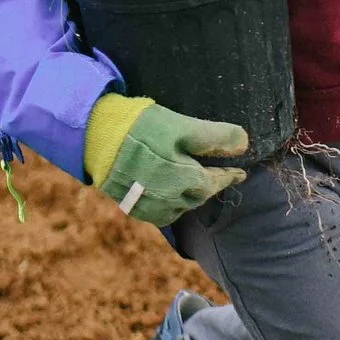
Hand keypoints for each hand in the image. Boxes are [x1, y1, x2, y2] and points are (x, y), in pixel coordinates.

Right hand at [88, 97, 247, 226]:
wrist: (95, 137)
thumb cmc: (142, 128)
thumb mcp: (183, 126)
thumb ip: (216, 138)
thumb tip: (244, 145)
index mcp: (186, 180)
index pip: (216, 183)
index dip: (230, 176)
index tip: (240, 173)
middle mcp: (169, 199)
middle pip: (198, 197)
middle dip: (210, 187)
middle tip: (218, 178)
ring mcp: (148, 206)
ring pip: (178, 208)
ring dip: (189, 198)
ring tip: (194, 187)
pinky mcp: (130, 206)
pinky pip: (157, 213)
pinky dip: (168, 206)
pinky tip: (168, 196)